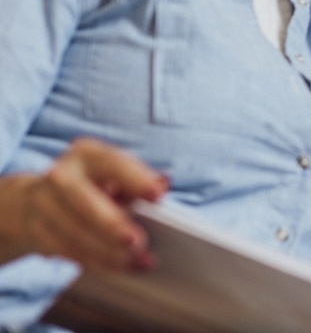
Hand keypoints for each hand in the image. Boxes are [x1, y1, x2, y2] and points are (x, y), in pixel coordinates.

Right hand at [0, 138, 168, 269]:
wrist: (36, 200)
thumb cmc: (93, 185)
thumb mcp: (115, 174)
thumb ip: (139, 179)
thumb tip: (163, 184)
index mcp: (87, 154)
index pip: (114, 163)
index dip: (136, 179)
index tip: (158, 196)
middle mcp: (61, 176)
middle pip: (86, 203)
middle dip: (113, 225)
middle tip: (139, 243)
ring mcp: (43, 205)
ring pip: (76, 234)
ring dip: (110, 252)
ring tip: (140, 260)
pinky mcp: (36, 232)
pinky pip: (69, 252)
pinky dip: (99, 262)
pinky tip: (123, 267)